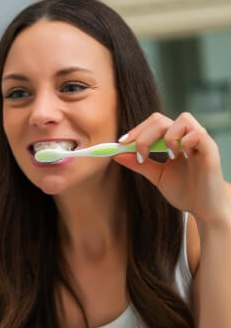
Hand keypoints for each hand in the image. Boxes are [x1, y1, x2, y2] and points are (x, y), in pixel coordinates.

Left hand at [112, 112, 229, 225]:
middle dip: (144, 133)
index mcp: (174, 141)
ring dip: (167, 136)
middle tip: (138, 151)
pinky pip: (197, 133)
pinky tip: (181, 157)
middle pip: (161, 119)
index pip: (153, 124)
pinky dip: (184, 141)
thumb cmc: (185, 191)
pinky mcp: (210, 150)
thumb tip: (117, 155)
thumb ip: (139, 164)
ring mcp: (200, 142)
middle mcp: (186, 137)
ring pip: (183, 119)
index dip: (136, 131)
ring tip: (166, 156)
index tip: (122, 144)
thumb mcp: (156, 176)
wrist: (204, 209)